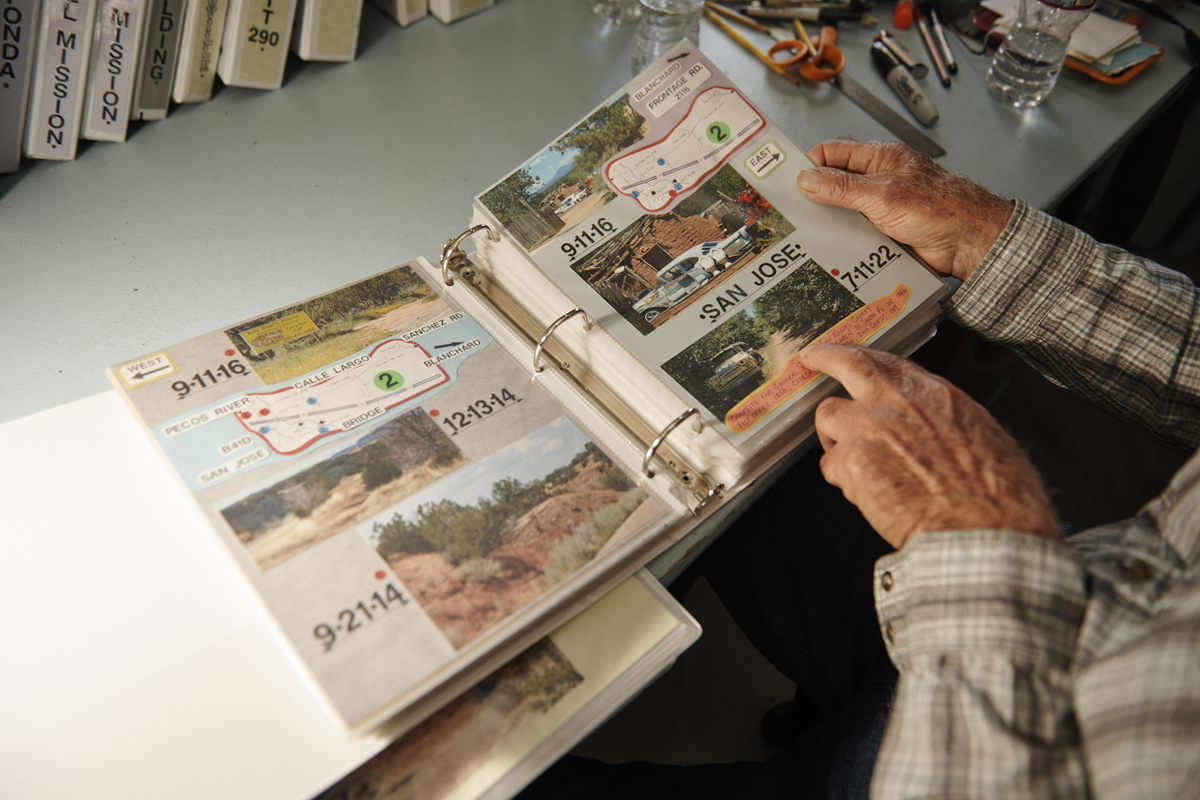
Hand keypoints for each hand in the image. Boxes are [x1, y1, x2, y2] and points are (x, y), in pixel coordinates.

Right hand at [798, 140, 1012, 282]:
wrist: (970, 243)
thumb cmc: (942, 208)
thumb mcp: (883, 194)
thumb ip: (843, 187)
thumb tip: (808, 178)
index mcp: (878, 158)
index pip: (831, 153)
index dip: (808, 164)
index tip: (787, 181)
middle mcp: (877, 180)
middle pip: (833, 184)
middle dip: (815, 198)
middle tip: (792, 212)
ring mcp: (879, 208)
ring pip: (842, 213)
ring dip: (830, 224)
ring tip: (808, 234)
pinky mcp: (883, 233)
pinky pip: (854, 236)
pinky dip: (844, 243)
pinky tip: (832, 250)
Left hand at [800, 343, 1058, 549]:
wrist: (986, 530)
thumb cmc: (998, 496)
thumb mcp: (983, 437)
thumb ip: (945, 422)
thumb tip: (932, 428)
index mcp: (934, 394)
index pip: (890, 363)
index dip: (865, 357)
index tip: (849, 355)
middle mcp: (898, 402)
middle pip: (849, 364)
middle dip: (825, 357)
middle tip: (811, 359)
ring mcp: (870, 428)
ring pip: (828, 416)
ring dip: (833, 436)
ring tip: (850, 461)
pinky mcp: (852, 462)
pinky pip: (830, 466)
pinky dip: (842, 480)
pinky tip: (865, 495)